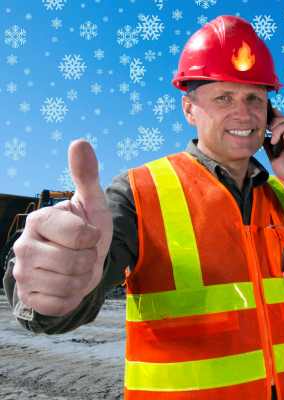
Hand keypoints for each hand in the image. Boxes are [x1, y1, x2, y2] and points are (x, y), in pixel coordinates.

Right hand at [12, 140, 112, 315]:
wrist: (77, 266)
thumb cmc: (86, 233)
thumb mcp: (91, 205)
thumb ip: (86, 176)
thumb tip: (80, 141)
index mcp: (39, 220)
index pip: (81, 235)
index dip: (93, 238)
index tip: (89, 235)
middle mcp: (23, 246)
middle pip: (75, 261)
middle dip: (89, 260)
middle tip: (83, 255)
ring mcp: (22, 273)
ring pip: (70, 284)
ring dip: (82, 279)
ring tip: (76, 269)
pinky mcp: (29, 297)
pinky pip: (61, 303)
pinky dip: (73, 297)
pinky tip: (67, 286)